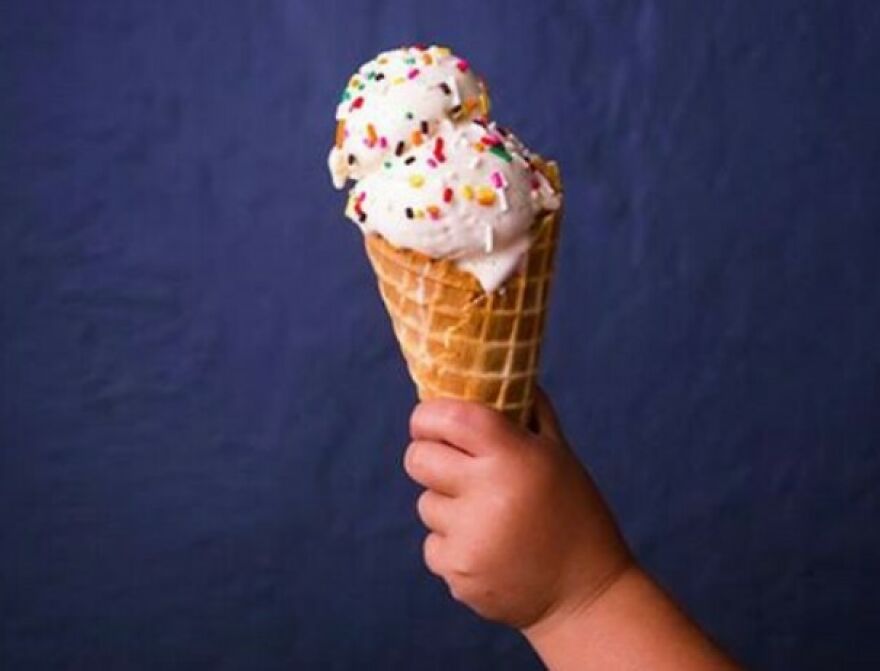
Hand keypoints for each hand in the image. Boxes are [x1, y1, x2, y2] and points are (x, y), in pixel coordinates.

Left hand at [404, 390, 631, 629]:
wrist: (586, 595)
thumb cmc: (574, 514)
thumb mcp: (560, 457)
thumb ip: (530, 413)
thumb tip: (504, 371)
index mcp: (515, 456)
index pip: (448, 418)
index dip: (428, 415)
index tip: (429, 420)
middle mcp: (489, 494)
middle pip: (418, 458)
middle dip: (428, 456)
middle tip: (450, 465)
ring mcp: (471, 537)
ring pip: (426, 503)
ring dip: (446, 506)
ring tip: (489, 518)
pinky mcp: (459, 572)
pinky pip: (432, 545)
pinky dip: (452, 545)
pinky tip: (489, 550)